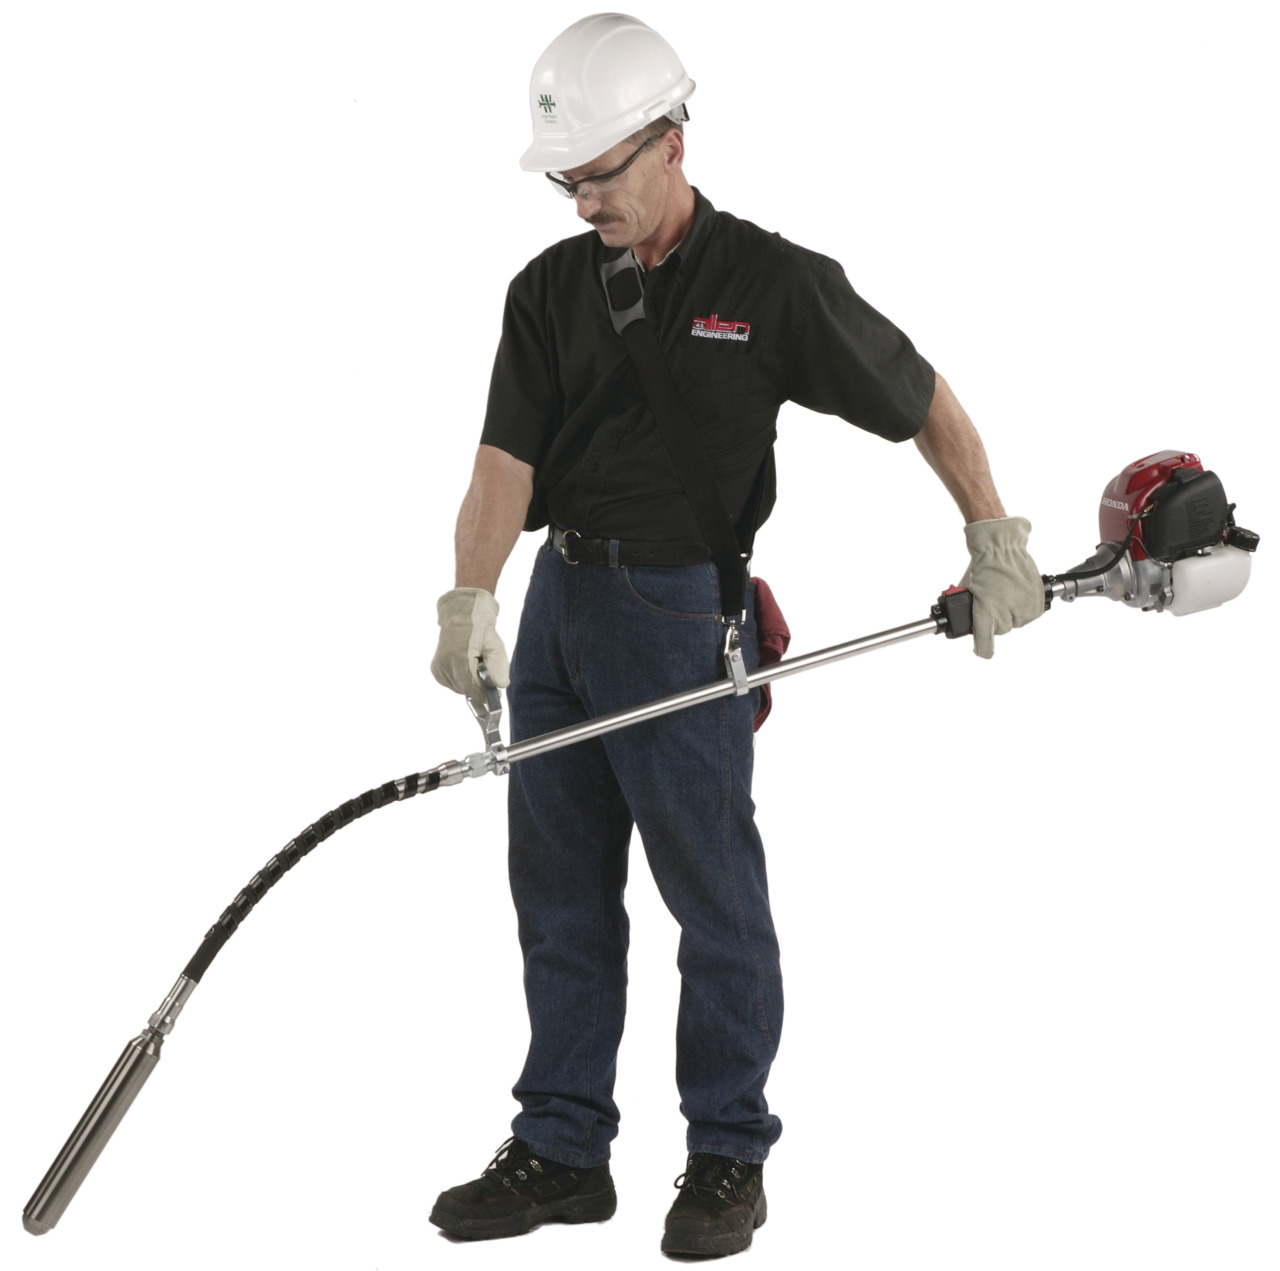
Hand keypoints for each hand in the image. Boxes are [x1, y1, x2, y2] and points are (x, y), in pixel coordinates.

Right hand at [430, 588, 510, 704]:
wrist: (462, 617)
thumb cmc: (481, 632)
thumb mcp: (496, 647)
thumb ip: (499, 668)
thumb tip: (500, 687)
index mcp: (459, 658)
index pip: (470, 689)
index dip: (483, 694)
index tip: (493, 694)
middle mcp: (445, 664)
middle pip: (465, 690)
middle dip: (477, 686)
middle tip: (484, 672)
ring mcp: (438, 667)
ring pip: (458, 688)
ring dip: (468, 683)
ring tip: (473, 665)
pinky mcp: (435, 669)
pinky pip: (451, 683)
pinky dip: (460, 679)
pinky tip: (464, 666)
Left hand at [959, 517, 1043, 657]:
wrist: (1001, 549)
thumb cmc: (982, 567)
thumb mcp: (967, 591)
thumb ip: (967, 610)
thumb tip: (967, 621)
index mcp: (985, 614)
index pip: (985, 644)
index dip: (982, 649)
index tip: (981, 650)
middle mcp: (1005, 615)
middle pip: (1000, 630)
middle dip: (995, 620)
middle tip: (992, 602)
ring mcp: (1022, 610)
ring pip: (1015, 622)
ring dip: (1010, 614)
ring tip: (1005, 594)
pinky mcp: (1036, 604)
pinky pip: (1029, 615)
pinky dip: (1023, 608)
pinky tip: (1017, 594)